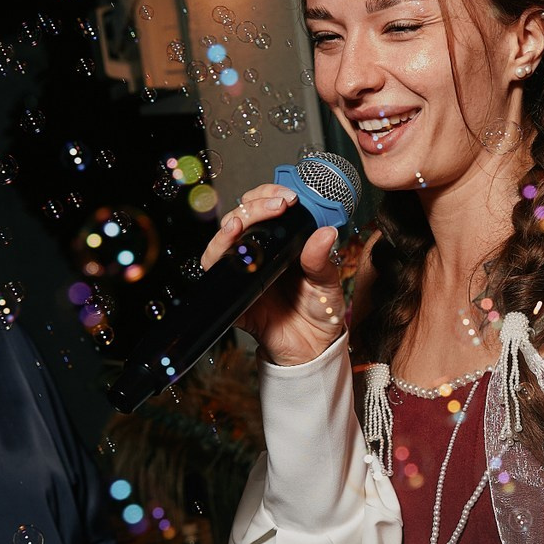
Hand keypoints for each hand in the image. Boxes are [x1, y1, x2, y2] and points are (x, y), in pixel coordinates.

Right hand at [198, 184, 345, 366]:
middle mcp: (258, 252)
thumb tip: (325, 233)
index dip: (270, 195)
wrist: (311, 348)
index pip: (265, 207)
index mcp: (281, 243)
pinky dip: (218, 253)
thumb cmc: (319, 311)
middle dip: (255, 204)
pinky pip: (215, 270)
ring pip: (224, 238)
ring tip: (244, 219)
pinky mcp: (232, 292)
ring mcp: (243, 271)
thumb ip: (322, 260)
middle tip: (277, 204)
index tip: (288, 197)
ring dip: (232, 223)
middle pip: (241, 216)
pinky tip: (230, 241)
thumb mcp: (327, 282)